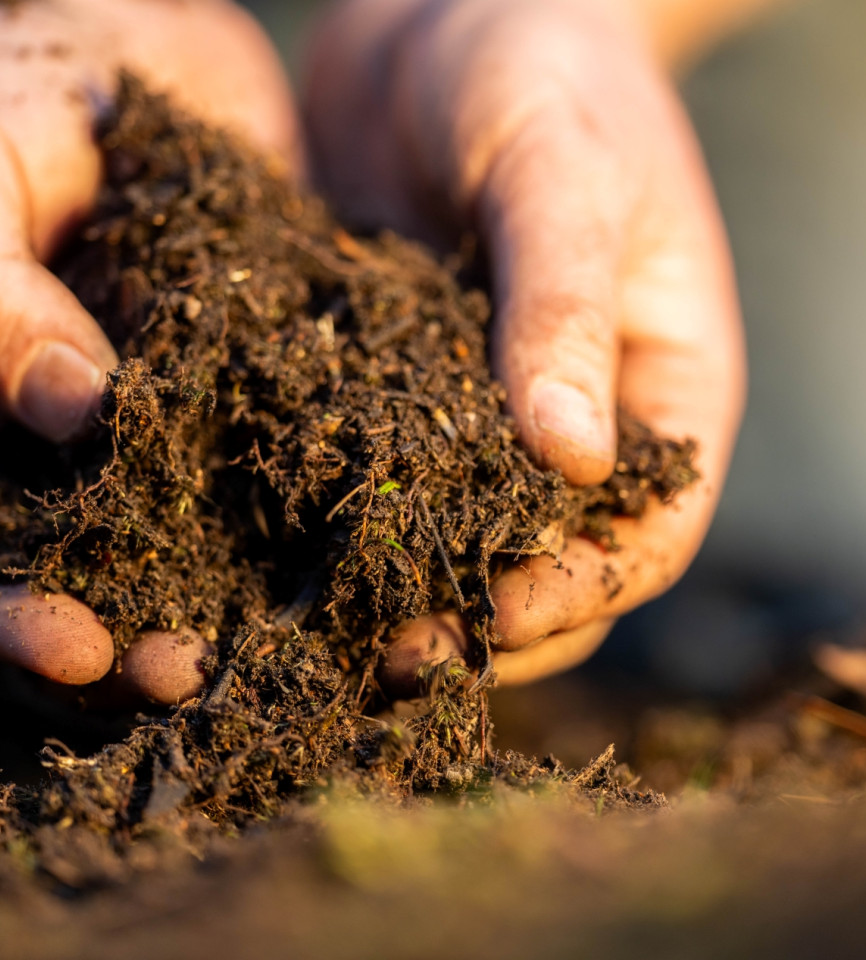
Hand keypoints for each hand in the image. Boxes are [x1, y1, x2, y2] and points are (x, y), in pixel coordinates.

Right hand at [0, 0, 298, 697]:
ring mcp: (182, 451)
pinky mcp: (272, 428)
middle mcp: (89, 458)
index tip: (74, 647)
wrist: (176, 77)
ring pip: (194, 565)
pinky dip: (321, 553)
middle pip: (93, 585)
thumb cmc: (56, 103)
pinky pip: (289, 505)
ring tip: (278, 655)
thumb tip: (65, 406)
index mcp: (8, 413)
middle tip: (173, 675)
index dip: (16, 617)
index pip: (0, 549)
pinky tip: (363, 590)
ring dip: (228, 618)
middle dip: (122, 646)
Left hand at [304, 0, 745, 692]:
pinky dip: (358, 518)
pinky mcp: (418, 388)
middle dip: (487, 618)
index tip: (485, 617)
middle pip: (558, 566)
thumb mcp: (563, 172)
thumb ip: (564, 308)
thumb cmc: (543, 68)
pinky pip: (399, 475)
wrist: (451, 9)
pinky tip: (293, 540)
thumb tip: (572, 461)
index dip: (574, 593)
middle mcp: (588, 419)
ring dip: (416, 587)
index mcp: (664, 390)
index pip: (646, 537)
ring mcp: (498, 411)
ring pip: (474, 538)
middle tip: (391, 647)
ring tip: (336, 618)